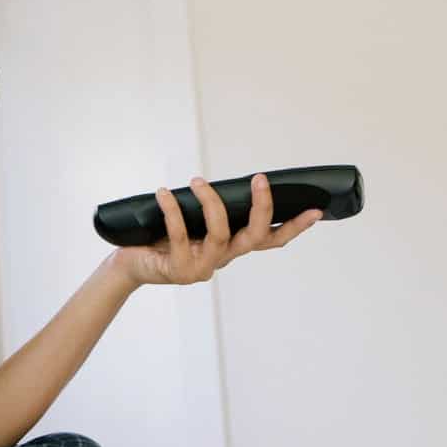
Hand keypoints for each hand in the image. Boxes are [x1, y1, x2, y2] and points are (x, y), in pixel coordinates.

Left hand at [108, 174, 320, 287]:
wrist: (130, 265)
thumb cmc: (160, 238)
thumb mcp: (191, 220)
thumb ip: (208, 207)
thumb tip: (218, 177)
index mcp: (230, 247)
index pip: (269, 239)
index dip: (294, 227)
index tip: (316, 210)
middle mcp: (221, 259)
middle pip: (254, 237)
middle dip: (262, 208)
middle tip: (260, 179)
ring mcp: (202, 267)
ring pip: (220, 233)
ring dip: (211, 202)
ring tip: (197, 181)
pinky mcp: (179, 269)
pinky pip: (180, 235)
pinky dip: (173, 211)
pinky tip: (164, 193)